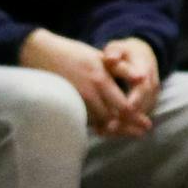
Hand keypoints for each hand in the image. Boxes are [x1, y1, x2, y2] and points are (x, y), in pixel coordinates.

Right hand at [20, 28, 134, 136]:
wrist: (40, 53)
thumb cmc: (73, 54)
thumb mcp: (98, 57)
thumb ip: (120, 69)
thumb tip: (143, 78)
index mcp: (101, 78)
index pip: (124, 106)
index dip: (136, 118)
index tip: (147, 125)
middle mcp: (90, 92)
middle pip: (114, 118)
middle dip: (128, 127)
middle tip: (141, 133)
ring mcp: (77, 100)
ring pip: (100, 122)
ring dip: (114, 129)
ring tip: (128, 133)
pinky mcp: (67, 105)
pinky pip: (86, 121)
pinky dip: (97, 125)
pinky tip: (106, 128)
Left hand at [99, 37, 159, 136]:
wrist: (142, 55)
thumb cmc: (124, 52)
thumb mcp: (119, 48)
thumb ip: (114, 53)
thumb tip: (110, 58)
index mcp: (145, 70)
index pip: (142, 88)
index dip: (133, 100)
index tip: (121, 110)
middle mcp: (152, 85)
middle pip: (143, 105)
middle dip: (128, 118)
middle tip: (111, 128)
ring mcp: (152, 96)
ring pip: (142, 114)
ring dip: (127, 125)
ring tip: (107, 132)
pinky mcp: (147, 104)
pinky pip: (139, 117)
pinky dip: (126, 125)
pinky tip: (109, 131)